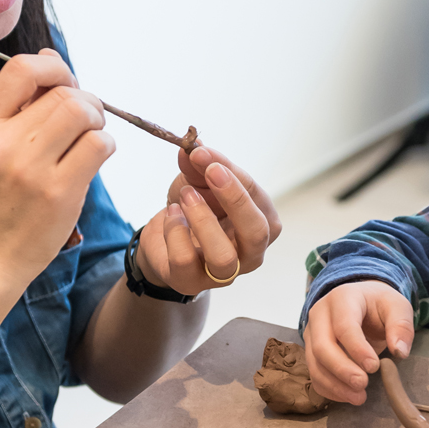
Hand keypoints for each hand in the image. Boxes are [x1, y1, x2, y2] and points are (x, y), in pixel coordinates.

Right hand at [0, 49, 114, 286]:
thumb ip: (21, 103)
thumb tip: (52, 56)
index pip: (22, 69)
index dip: (55, 68)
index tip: (65, 86)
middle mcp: (3, 143)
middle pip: (64, 92)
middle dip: (86, 101)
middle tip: (86, 122)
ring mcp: (31, 169)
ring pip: (84, 113)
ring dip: (98, 122)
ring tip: (88, 140)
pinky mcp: (58, 192)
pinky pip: (99, 145)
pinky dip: (106, 146)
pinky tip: (93, 160)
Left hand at [135, 146, 281, 295]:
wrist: (166, 239)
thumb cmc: (195, 209)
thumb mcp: (199, 180)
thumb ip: (200, 164)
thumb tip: (194, 146)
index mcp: (263, 224)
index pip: (257, 197)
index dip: (231, 173)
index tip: (204, 154)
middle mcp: (251, 253)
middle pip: (256, 232)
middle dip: (234, 198)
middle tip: (211, 172)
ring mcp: (223, 273)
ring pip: (223, 255)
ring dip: (202, 219)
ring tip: (186, 195)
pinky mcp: (191, 282)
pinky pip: (184, 259)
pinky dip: (175, 230)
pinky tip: (172, 214)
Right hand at [303, 280, 414, 404]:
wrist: (362, 302)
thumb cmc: (379, 304)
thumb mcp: (397, 306)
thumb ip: (402, 326)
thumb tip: (399, 352)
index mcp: (342, 298)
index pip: (344, 326)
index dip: (357, 349)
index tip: (374, 367)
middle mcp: (320, 313)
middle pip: (322, 346)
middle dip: (342, 370)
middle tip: (363, 385)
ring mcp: (312, 332)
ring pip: (314, 363)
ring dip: (335, 384)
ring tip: (359, 397)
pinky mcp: (310, 350)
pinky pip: (314, 374)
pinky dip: (329, 389)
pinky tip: (348, 396)